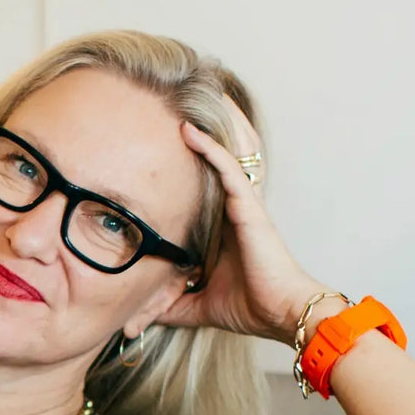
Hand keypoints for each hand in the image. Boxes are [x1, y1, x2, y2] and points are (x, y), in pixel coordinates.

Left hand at [156, 101, 324, 346]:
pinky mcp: (248, 207)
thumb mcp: (196, 304)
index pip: (202, 185)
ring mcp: (243, 204)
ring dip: (207, 124)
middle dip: (201, 129)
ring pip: (225, 152)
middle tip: (175, 100)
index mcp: (224, 227)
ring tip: (184, 95)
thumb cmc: (249, 307)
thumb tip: (134, 319)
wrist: (280, 314)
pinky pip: (227, 169)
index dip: (187, 161)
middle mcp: (234, 209)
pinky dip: (208, 147)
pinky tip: (188, 129)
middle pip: (216, 158)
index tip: (158, 143)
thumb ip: (167, 304)